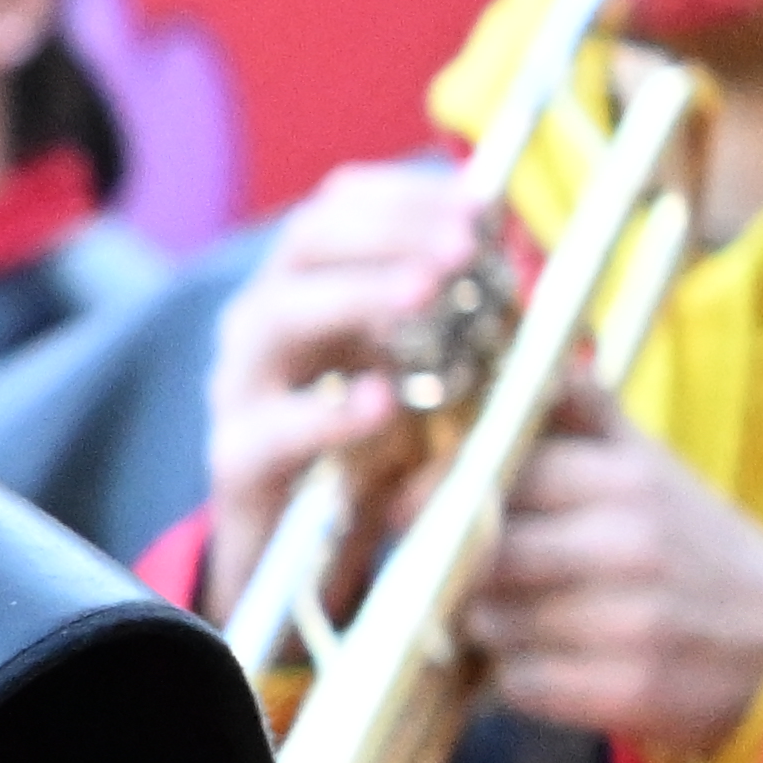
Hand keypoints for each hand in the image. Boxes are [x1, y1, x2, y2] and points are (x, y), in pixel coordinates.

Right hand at [197, 151, 511, 627]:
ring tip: (427, 293)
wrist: (307, 565)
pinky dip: (327, 413)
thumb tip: (525, 261)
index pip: (339, 210)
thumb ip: (458, 324)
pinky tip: (382, 402)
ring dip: (356, 296)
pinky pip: (270, 430)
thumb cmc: (376, 455)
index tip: (480, 205)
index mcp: (307, 291)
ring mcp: (241, 393)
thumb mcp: (422, 377)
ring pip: (274, 318)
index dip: (406, 197)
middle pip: (305, 245)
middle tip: (463, 246)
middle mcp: (264, 328)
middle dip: (389, 234)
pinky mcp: (237, 464)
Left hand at [472, 372, 762, 762]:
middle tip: (451, 573)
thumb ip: (583, 415)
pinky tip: (550, 663)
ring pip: (488, 622)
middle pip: (478, 553)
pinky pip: (519, 683)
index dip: (437, 492)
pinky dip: (519, 678)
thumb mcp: (652, 468)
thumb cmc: (699, 551)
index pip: (495, 474)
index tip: (411, 507)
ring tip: (517, 617)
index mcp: (627, 482)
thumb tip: (523, 352)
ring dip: (484, 627)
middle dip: (450, 567)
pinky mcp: (627, 690)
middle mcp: (628, 546)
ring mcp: (629, 621)